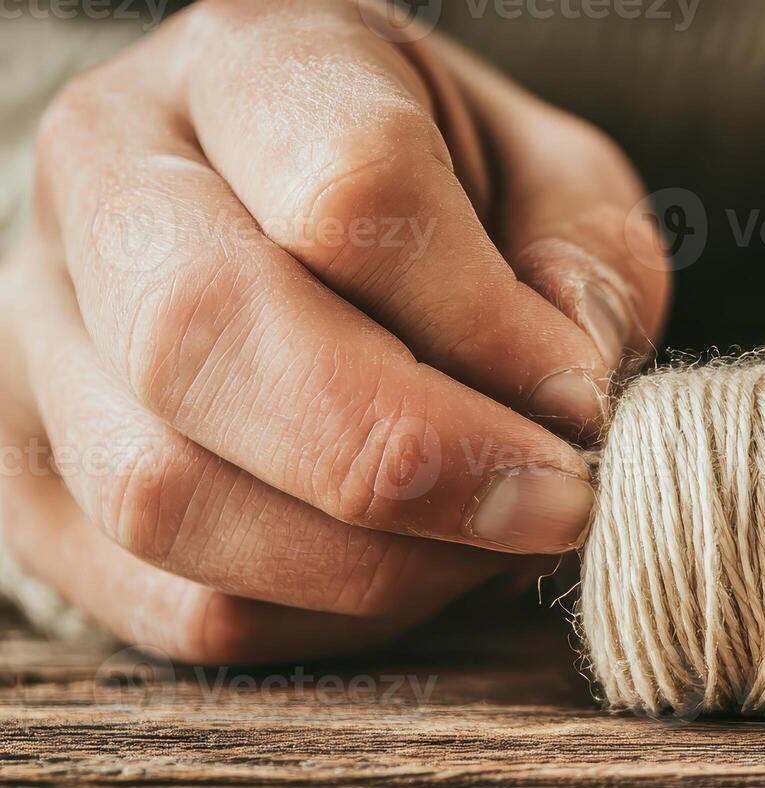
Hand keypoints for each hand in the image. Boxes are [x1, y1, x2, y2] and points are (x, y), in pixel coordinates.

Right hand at [0, 0, 668, 660]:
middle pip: (204, 336)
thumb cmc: (452, 199)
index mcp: (251, 64)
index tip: (583, 400)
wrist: (292, 224)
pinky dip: (318, 621)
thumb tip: (564, 394)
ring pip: (163, 492)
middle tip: (552, 510)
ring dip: (370, 563)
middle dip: (410, 463)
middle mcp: (104, 176)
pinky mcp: (28, 473)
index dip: (484, 326)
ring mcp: (34, 329)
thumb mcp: (552, 184)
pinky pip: (166, 598)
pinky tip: (409, 578)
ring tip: (493, 549)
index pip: (348, 192)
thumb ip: (581, 266)